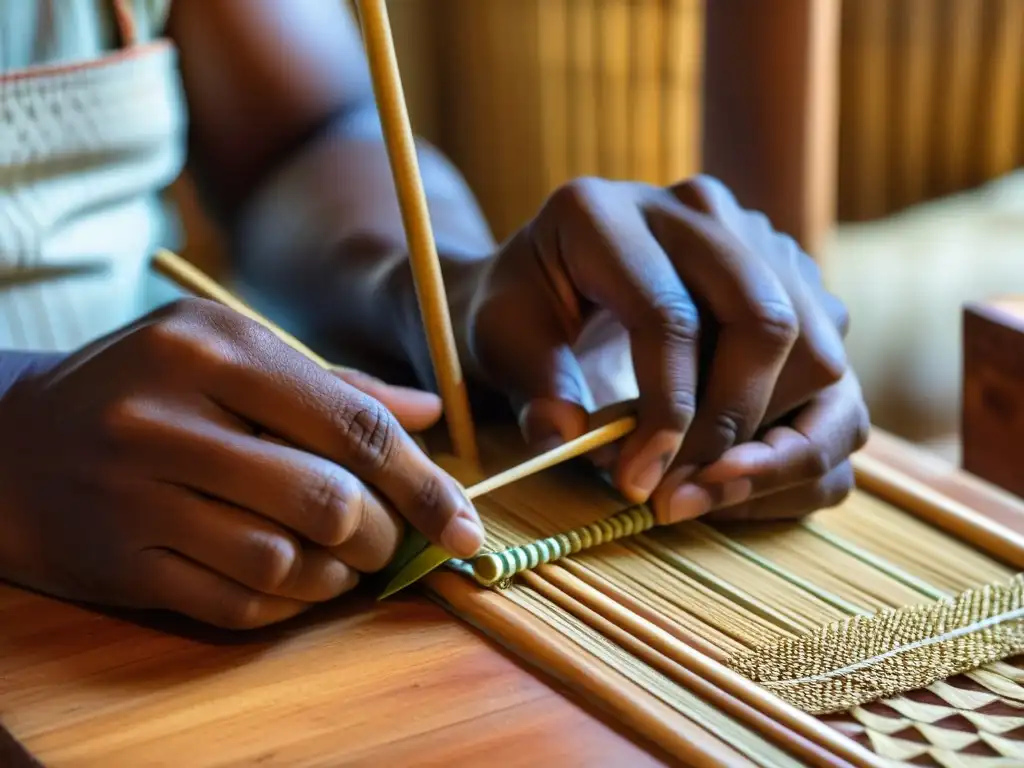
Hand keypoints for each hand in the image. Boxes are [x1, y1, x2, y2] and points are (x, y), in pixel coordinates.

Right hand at [0, 299, 482, 628]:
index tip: (466, 525)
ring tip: (344, 561)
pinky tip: (295, 583)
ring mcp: (136, 493)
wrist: (8, 442)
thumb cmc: (145, 388)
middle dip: (386, 536)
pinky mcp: (117, 561)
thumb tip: (431, 416)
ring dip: (338, 575)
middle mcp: (169, 416)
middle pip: (329, 501)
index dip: (424, 483)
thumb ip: (335, 385)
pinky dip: (289, 605)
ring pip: (286, 562)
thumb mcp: (229, 355)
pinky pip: (237, 605)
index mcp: (213, 347)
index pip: (351, 424)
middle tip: (394, 541)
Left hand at [468, 175, 863, 522]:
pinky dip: (802, 447)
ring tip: (705, 492)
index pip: (670, 316)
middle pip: (770, 325)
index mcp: (610, 214)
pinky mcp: (795, 289)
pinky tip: (738, 477)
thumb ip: (531, 383)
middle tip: (679, 493)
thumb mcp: (499, 338)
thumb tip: (566, 439)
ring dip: (774, 446)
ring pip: (821, 354)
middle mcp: (701, 212)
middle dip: (730, 429)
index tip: (639, 483)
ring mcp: (761, 245)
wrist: (554, 279)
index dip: (665, 413)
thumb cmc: (522, 309)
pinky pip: (835, 381)